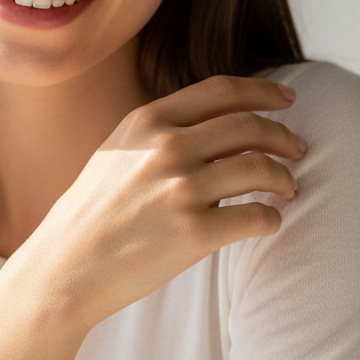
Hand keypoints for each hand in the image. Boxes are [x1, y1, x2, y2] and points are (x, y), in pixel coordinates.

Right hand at [29, 75, 305, 330]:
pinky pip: (257, 217)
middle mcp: (166, 148)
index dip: (262, 92)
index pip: (221, 91)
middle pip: (249, 126)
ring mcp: (181, 189)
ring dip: (284, 178)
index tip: (286, 101)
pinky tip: (267, 222)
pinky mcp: (195, 232)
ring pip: (261, 169)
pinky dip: (271, 218)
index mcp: (146, 122)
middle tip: (296, 150)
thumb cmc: (89, 217)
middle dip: (283, 136)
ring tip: (287, 188)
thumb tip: (217, 128)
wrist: (63, 269)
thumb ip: (158, 134)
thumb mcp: (115, 155)